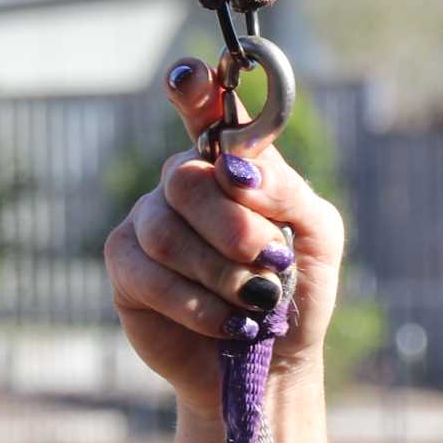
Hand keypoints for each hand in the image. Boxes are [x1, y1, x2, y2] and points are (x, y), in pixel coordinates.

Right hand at [104, 59, 345, 401]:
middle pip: (185, 178)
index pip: (207, 113)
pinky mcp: (125, 268)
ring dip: (220, 275)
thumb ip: (289, 192)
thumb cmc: (297, 292)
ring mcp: (148, 222)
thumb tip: (240, 169)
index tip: (189, 75)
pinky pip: (148, 273)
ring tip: (256, 304)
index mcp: (231, 166)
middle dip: (234, 226)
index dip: (195, 91)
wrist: (272, 366)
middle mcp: (183, 184)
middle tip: (269, 261)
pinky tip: (225, 324)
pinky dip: (195, 303)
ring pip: (166, 230)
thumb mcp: (317, 237)